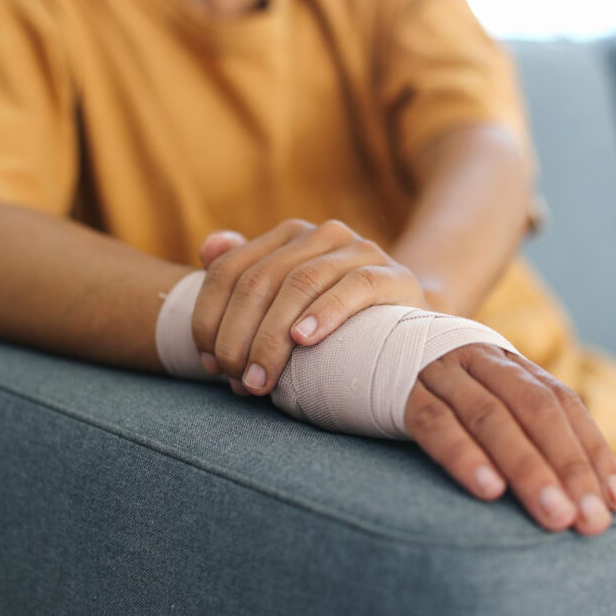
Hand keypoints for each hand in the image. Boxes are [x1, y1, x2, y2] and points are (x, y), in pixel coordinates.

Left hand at [192, 219, 427, 395]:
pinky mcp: (393, 275)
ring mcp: (360, 250)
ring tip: (261, 377)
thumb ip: (244, 274)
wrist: (408, 325)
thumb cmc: (335, 319)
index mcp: (287, 236)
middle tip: (237, 380)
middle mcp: (321, 234)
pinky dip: (325, 312)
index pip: (229, 270)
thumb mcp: (286, 299)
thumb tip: (207, 248)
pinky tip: (304, 339)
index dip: (210, 318)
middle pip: (260, 280)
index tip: (210, 364)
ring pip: (300, 283)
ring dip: (272, 337)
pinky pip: (355, 286)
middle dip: (239, 336)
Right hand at [405, 343, 615, 535]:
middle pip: (535, 410)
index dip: (593, 451)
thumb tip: (577, 492)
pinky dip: (464, 455)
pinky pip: (434, 423)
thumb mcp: (476, 393)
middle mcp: (478, 359)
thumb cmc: (426, 388)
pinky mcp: (397, 391)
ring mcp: (437, 372)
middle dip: (569, 467)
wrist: (350, 331)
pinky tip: (488, 490)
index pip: (562, 403)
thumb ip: (517, 425)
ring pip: (491, 417)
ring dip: (528, 468)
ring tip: (554, 517)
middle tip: (592, 522)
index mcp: (505, 362)